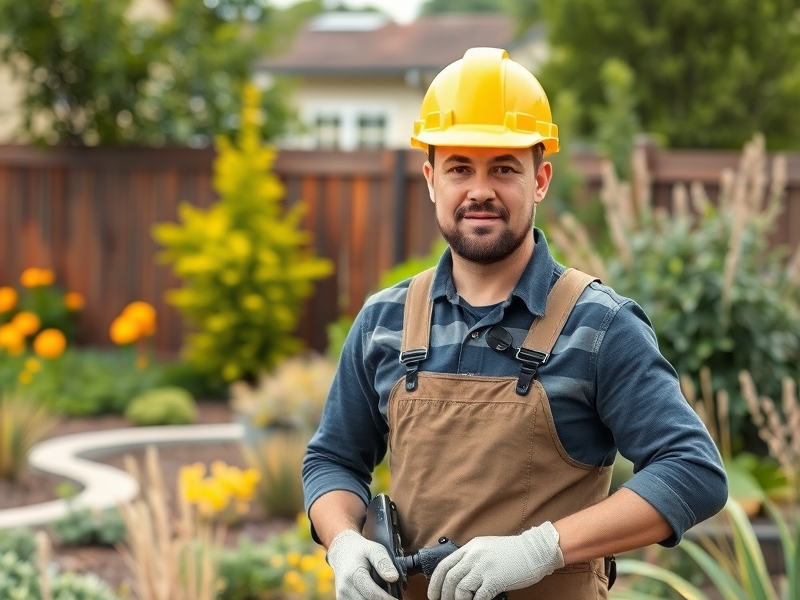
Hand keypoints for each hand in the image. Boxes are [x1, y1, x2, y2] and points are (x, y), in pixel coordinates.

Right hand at [326, 529, 399, 599]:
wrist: (342, 552)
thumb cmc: (361, 551)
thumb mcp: (374, 549)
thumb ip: (384, 563)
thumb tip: (394, 577)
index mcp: (354, 575)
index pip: (373, 594)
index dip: (387, 599)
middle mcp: (345, 588)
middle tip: (392, 595)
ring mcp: (342, 596)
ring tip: (382, 591)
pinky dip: (368, 599)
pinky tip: (374, 593)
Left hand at [428, 522, 564, 599]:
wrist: (535, 550)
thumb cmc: (513, 552)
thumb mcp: (487, 548)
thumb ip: (472, 558)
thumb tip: (459, 575)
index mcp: (471, 547)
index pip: (445, 565)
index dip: (435, 582)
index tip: (433, 594)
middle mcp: (474, 556)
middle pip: (450, 578)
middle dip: (444, 595)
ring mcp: (484, 567)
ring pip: (461, 588)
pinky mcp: (495, 579)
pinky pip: (478, 597)